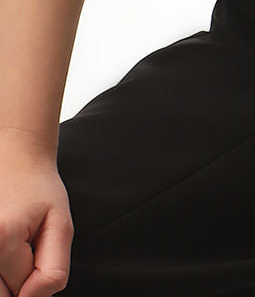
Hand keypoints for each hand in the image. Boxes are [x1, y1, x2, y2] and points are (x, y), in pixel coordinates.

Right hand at [0, 129, 72, 296]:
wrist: (16, 158)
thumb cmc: (39, 189)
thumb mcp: (62, 225)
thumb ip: (54, 269)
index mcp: (2, 237)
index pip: (24, 291)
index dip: (37, 273)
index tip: (38, 245)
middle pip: (1, 296)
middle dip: (18, 283)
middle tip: (25, 249)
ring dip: (5, 276)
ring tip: (13, 243)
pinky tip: (4, 244)